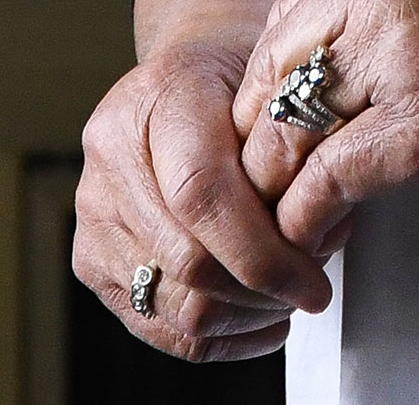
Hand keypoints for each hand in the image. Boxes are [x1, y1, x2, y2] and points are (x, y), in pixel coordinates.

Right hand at [72, 0, 333, 363]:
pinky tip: (262, 316)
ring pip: (175, 305)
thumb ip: (297, 150)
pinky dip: (221, 337)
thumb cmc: (243, 84)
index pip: (201, 194)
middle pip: (188, 262)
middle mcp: (110, 159)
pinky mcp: (92, 261)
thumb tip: (325, 229)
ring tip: (288, 292)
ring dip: (246, 316)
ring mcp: (93, 214)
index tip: (315, 279)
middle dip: (263, 290)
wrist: (188, 81)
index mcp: (157, 100)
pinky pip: (160, 328)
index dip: (263, 251)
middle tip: (313, 285)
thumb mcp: (277, 86)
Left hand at [232, 0, 418, 256]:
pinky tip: (319, 234)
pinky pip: (335, 172)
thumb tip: (352, 58)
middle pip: (274, 64)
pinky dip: (313, 212)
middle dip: (262, 128)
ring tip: (281, 216)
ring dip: (278, 179)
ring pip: (294, 123)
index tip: (282, 119)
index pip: (289, 11)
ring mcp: (402, 48)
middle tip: (268, 175)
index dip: (274, 76)